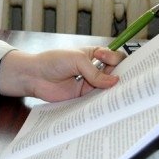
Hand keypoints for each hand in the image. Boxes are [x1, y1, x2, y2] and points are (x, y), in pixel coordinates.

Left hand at [0, 47, 124, 101]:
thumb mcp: (77, 60)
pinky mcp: (82, 97)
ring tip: (120, 94)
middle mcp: (94, 69)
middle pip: (114, 73)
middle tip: (125, 82)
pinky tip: (107, 103)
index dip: (116, 59)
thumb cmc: (53, 61)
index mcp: (94, 55)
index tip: (108, 60)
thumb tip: (114, 82)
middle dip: (121, 76)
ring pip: (107, 88)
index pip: (114, 57)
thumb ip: (95, 71)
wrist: (33, 76)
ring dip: (112, 91)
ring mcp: (89, 83)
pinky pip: (96, 99)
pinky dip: (102, 101)